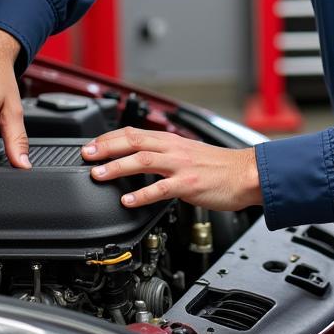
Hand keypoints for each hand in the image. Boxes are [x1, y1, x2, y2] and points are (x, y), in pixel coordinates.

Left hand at [81, 127, 262, 211]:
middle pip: (133, 141)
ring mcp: (181, 165)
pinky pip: (160, 189)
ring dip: (116, 167)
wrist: (248, 174)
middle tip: (85, 155)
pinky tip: (127, 201)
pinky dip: (141, 194)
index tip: (91, 144)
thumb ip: (166, 155)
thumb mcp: (189, 153)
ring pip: (142, 161)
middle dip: (106, 147)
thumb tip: (143, 159)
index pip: (134, 132)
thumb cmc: (221, 167)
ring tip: (98, 174)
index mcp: (172, 141)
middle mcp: (174, 149)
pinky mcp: (189, 184)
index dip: (110, 137)